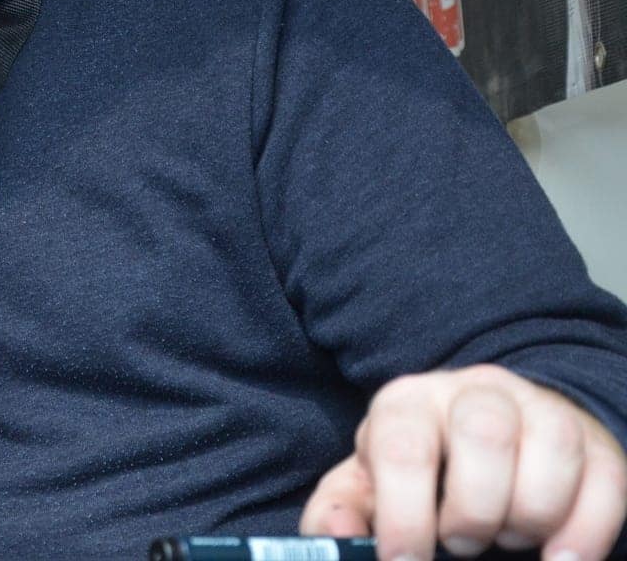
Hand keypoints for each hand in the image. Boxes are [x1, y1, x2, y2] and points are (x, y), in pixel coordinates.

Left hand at [300, 364, 626, 559]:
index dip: (404, 514)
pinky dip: (585, 531)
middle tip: (462, 544)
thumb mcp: (371, 484)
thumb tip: (338, 536)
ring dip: (529, 517)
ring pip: (552, 449)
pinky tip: (559, 557)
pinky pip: (606, 479)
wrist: (490, 435)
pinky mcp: (592, 440)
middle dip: (474, 510)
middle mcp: (474, 392)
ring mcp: (539, 409)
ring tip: (507, 540)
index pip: (404, 445)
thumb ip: (342, 510)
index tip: (406, 560)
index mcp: (407, 403)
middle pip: (485, 436)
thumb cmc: (421, 471)